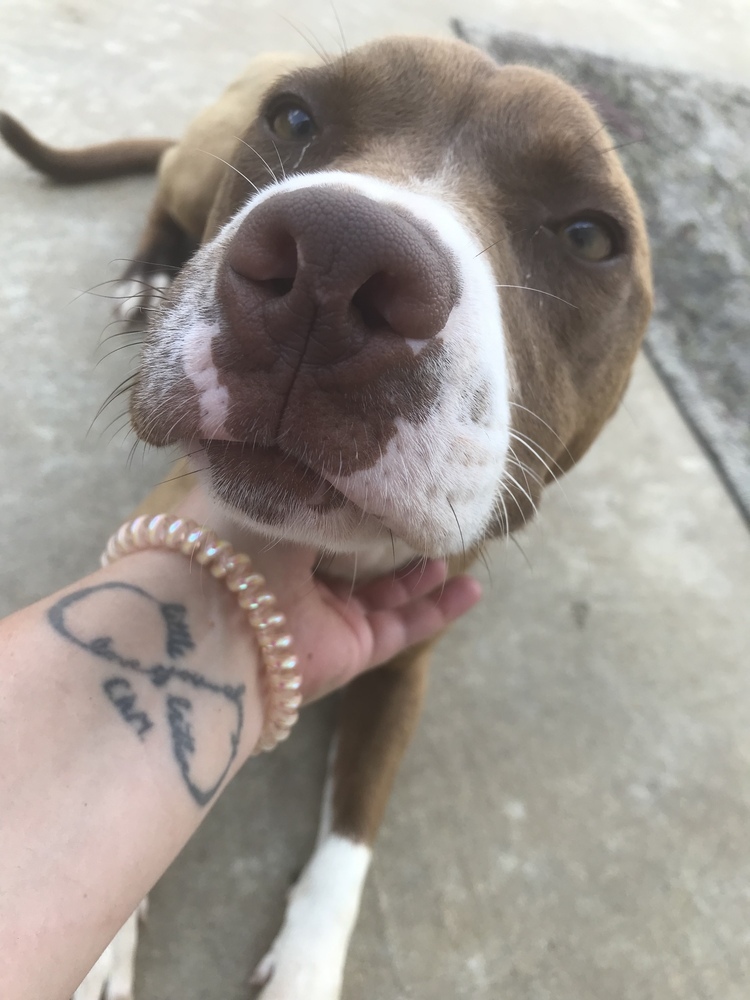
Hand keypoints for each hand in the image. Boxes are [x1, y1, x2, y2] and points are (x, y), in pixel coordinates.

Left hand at [177, 487, 481, 701]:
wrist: (218, 619)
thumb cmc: (234, 534)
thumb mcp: (269, 482)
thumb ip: (310, 470)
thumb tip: (345, 442)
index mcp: (267, 532)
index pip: (315, 511)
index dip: (348, 493)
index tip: (387, 470)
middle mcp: (294, 575)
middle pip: (351, 555)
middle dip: (385, 536)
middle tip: (425, 509)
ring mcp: (323, 615)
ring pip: (384, 595)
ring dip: (419, 574)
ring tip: (449, 545)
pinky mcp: (350, 648)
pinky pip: (404, 627)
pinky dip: (439, 611)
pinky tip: (473, 589)